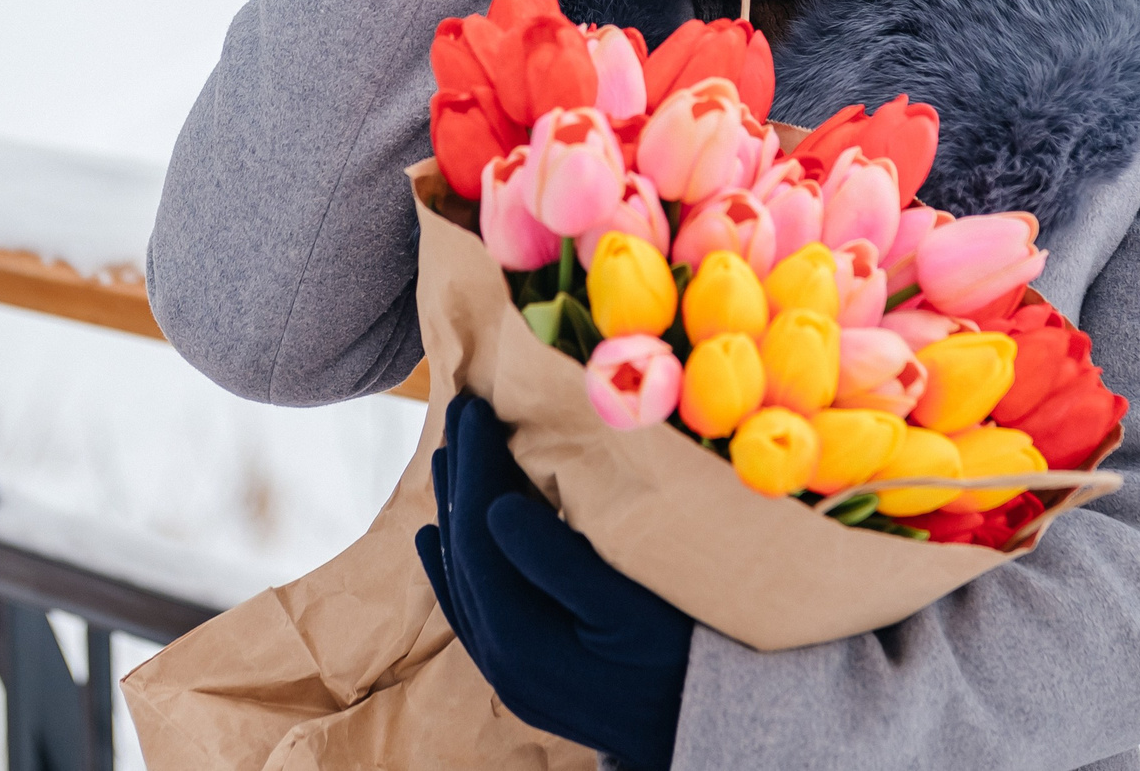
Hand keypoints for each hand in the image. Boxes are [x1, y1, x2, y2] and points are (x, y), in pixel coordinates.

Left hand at [416, 393, 691, 770]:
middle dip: (461, 477)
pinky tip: (434, 537)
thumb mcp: (628, 607)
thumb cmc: (680, 661)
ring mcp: (507, 671)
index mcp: (519, 641)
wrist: (705, 730)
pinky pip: (469, 607)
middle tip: (461, 411)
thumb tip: (497, 508)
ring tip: (449, 455)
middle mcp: (499, 661)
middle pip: (463, 553)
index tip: (476, 409)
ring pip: (463, 577)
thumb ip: (558, 562)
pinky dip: (451, 564)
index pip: (477, 536)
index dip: (474, 466)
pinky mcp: (523, 671)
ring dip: (455, 512)